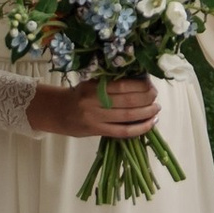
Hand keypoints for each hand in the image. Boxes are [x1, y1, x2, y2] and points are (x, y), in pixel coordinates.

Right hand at [26, 76, 163, 140]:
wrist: (57, 112)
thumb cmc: (78, 95)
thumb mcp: (91, 83)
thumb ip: (111, 83)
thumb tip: (140, 81)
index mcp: (94, 87)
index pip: (123, 86)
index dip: (141, 85)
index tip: (150, 84)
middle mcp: (95, 102)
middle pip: (129, 101)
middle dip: (147, 99)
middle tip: (156, 97)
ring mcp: (96, 118)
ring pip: (128, 117)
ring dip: (147, 113)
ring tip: (156, 110)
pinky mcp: (97, 131)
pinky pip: (123, 131)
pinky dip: (140, 128)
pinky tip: (150, 124)